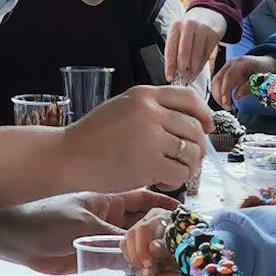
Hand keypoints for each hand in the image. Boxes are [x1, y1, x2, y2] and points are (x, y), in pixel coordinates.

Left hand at [0, 188, 177, 275]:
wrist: (9, 235)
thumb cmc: (42, 217)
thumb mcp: (83, 227)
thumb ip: (115, 243)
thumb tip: (147, 257)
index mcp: (111, 198)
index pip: (149, 200)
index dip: (169, 211)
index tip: (189, 223)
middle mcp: (112, 217)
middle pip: (147, 227)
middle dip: (165, 238)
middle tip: (186, 254)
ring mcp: (104, 239)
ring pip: (136, 248)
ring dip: (152, 258)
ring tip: (174, 271)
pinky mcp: (93, 258)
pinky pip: (120, 266)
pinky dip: (134, 274)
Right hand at [62, 86, 210, 194]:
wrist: (69, 156)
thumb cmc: (92, 137)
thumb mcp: (122, 108)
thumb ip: (150, 110)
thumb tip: (187, 123)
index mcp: (144, 94)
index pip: (189, 98)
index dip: (204, 114)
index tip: (206, 127)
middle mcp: (151, 112)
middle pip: (194, 128)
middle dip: (197, 147)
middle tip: (189, 160)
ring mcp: (151, 137)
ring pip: (191, 152)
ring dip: (189, 166)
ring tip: (175, 172)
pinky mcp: (150, 163)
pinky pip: (181, 173)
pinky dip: (178, 180)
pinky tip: (163, 181)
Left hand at [165, 7, 227, 82]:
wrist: (210, 12)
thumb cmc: (191, 27)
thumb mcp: (180, 33)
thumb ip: (176, 50)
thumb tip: (172, 72)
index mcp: (175, 26)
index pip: (170, 49)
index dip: (170, 66)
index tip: (170, 78)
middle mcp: (188, 26)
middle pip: (184, 53)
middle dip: (183, 70)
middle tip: (183, 80)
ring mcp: (202, 29)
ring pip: (196, 55)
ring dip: (193, 70)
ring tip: (191, 78)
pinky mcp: (214, 34)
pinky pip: (207, 54)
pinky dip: (202, 65)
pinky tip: (198, 70)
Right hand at [211, 53, 275, 109]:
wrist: (263, 64)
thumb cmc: (263, 71)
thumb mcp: (260, 79)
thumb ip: (248, 87)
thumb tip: (237, 96)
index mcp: (241, 62)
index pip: (228, 76)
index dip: (225, 90)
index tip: (226, 102)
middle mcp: (230, 64)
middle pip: (218, 79)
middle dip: (219, 95)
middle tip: (227, 107)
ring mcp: (226, 68)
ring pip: (215, 83)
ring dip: (218, 96)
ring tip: (227, 105)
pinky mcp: (223, 73)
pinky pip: (217, 84)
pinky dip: (219, 94)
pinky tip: (225, 101)